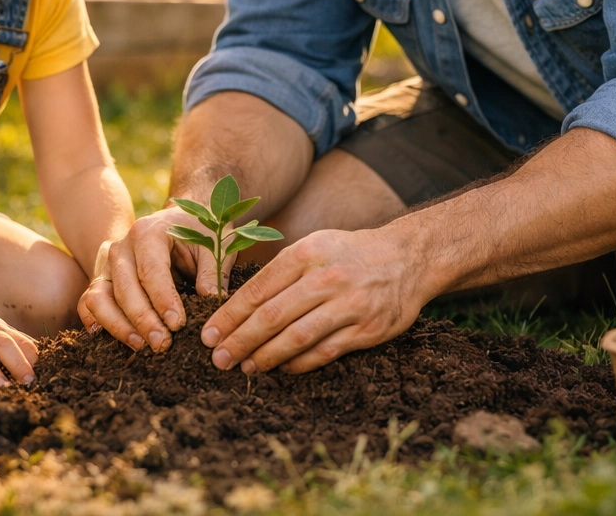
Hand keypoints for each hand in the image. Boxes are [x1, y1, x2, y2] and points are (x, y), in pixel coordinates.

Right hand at [77, 207, 226, 352]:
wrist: (179, 220)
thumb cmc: (198, 232)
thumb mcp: (213, 245)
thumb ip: (212, 271)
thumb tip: (209, 299)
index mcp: (148, 232)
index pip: (151, 270)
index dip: (163, 300)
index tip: (178, 324)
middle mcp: (121, 247)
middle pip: (124, 288)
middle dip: (143, 319)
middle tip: (163, 343)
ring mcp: (107, 264)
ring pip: (100, 298)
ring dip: (118, 326)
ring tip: (142, 346)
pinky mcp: (102, 280)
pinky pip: (89, 303)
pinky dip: (97, 322)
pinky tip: (115, 340)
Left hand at [199, 226, 426, 374]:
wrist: (407, 258)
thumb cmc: (349, 254)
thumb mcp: (314, 245)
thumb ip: (280, 270)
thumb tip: (236, 306)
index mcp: (307, 253)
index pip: (258, 289)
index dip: (229, 316)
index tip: (208, 335)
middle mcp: (326, 277)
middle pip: (272, 316)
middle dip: (239, 341)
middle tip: (218, 359)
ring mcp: (349, 305)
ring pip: (296, 338)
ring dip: (266, 356)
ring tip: (246, 367)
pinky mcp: (367, 329)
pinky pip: (324, 352)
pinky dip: (298, 364)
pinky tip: (281, 368)